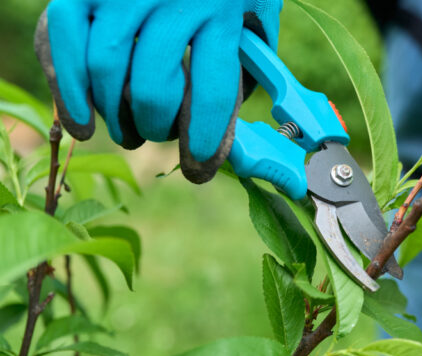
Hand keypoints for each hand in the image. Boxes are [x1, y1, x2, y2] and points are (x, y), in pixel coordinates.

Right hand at [34, 0, 282, 182]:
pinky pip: (61, 38)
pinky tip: (80, 125)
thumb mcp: (254, 19)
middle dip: (154, 127)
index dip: (204, 140)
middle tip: (155, 136)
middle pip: (152, 86)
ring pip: (104, 68)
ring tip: (125, 132)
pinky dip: (68, 89)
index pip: (212, 90)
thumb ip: (249, 68)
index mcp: (224, 10)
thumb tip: (230, 138)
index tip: (198, 168)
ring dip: (113, 115)